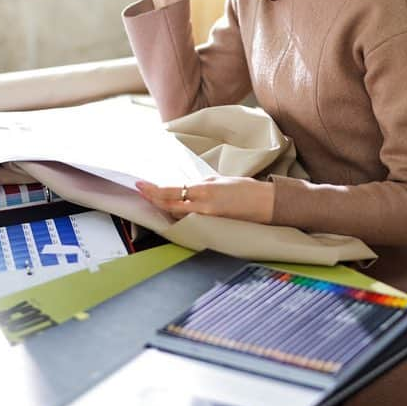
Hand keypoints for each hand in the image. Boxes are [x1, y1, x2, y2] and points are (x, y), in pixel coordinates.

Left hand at [136, 176, 274, 223]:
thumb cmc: (247, 189)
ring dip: (164, 206)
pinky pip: (189, 220)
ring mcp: (207, 218)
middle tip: (142, 190)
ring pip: (177, 213)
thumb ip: (200, 185)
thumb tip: (185, 188)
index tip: (140, 184)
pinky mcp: (212, 225)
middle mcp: (203, 206)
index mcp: (204, 190)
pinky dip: (179, 214)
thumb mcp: (220, 180)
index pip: (171, 190)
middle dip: (153, 198)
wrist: (266, 204)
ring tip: (154, 198)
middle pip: (169, 204)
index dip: (153, 189)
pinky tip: (173, 209)